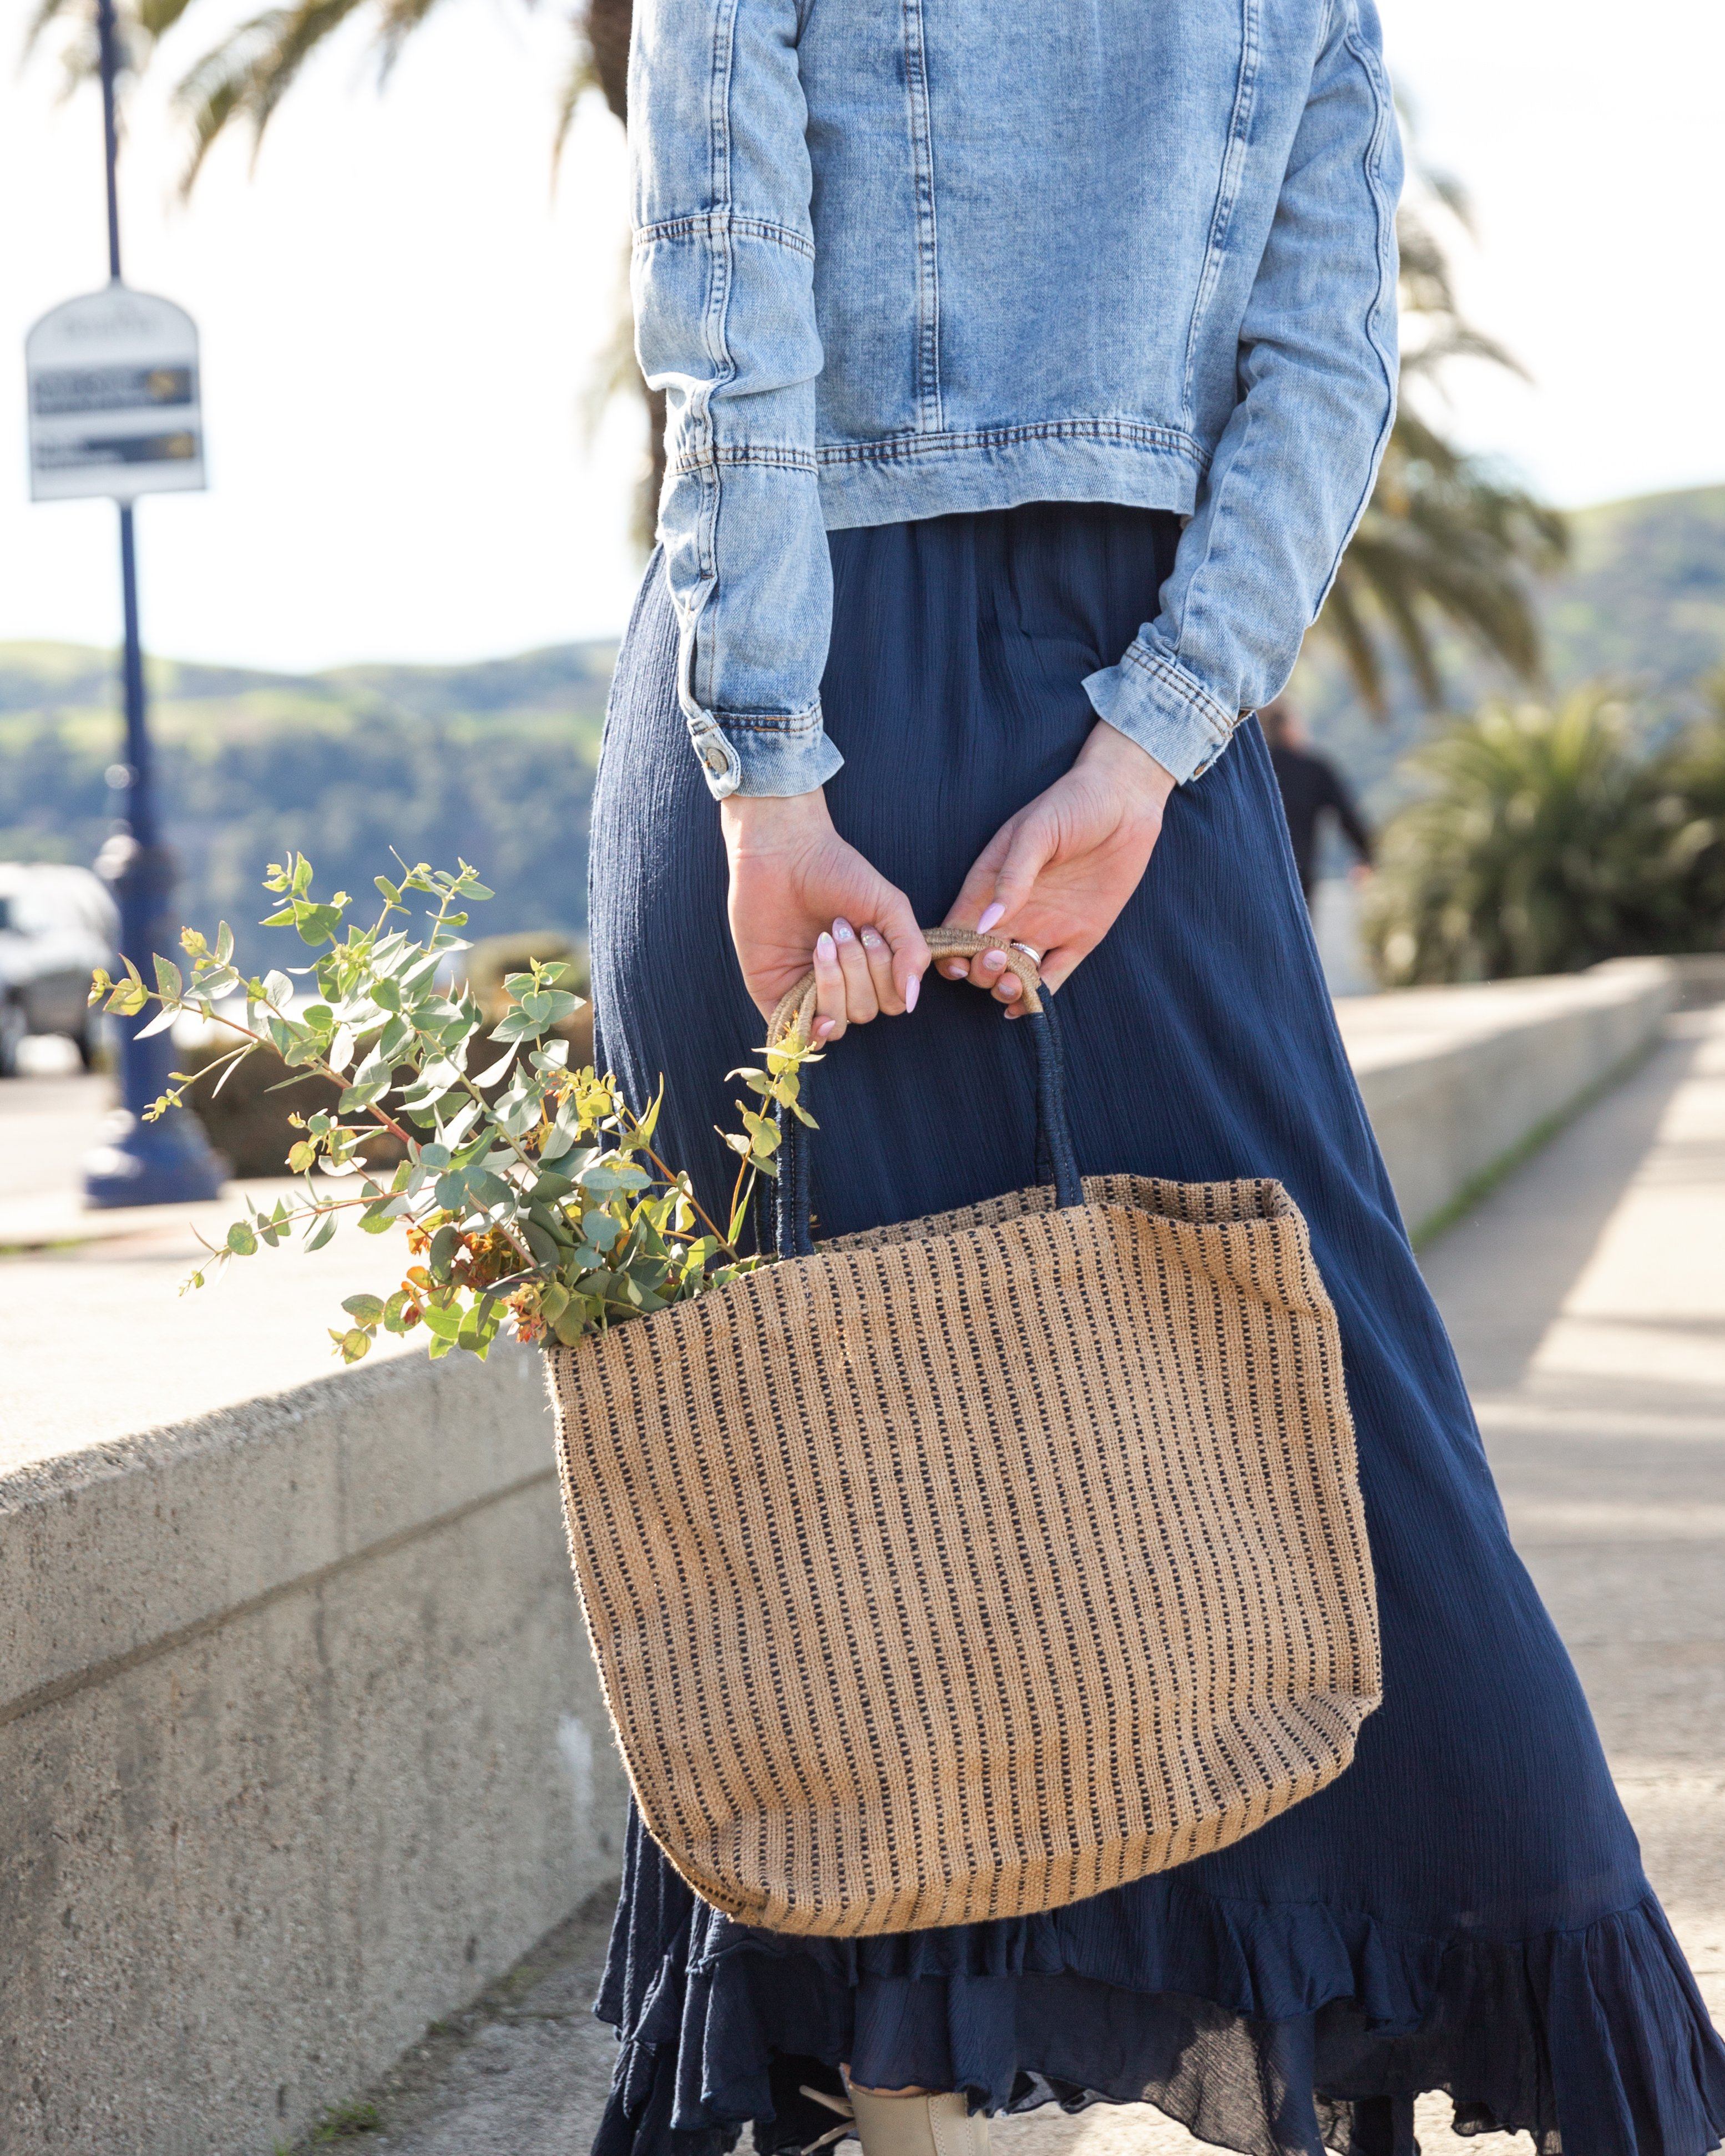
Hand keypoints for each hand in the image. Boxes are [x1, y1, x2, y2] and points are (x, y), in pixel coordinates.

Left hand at [720, 790, 930, 1038]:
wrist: (782, 852)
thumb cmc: (837, 871)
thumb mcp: (889, 906)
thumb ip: (911, 951)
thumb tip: (912, 1000)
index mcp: (868, 966)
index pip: (892, 1001)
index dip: (887, 974)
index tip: (870, 930)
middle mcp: (841, 983)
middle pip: (866, 1012)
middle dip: (859, 970)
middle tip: (841, 928)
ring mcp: (807, 991)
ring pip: (837, 1022)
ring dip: (836, 982)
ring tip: (823, 940)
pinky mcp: (774, 994)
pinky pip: (796, 1033)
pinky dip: (811, 1028)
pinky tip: (818, 1006)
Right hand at [942, 724, 1175, 1010]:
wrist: (1127, 801)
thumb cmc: (1072, 804)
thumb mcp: (1035, 832)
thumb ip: (1012, 877)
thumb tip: (985, 924)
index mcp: (989, 885)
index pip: (956, 929)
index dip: (949, 952)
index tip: (957, 961)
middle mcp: (1013, 912)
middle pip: (980, 959)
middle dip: (980, 971)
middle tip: (997, 959)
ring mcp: (1045, 928)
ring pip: (1013, 974)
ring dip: (1004, 988)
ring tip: (1011, 984)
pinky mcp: (1080, 938)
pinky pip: (1052, 977)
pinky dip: (1036, 997)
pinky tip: (1023, 1006)